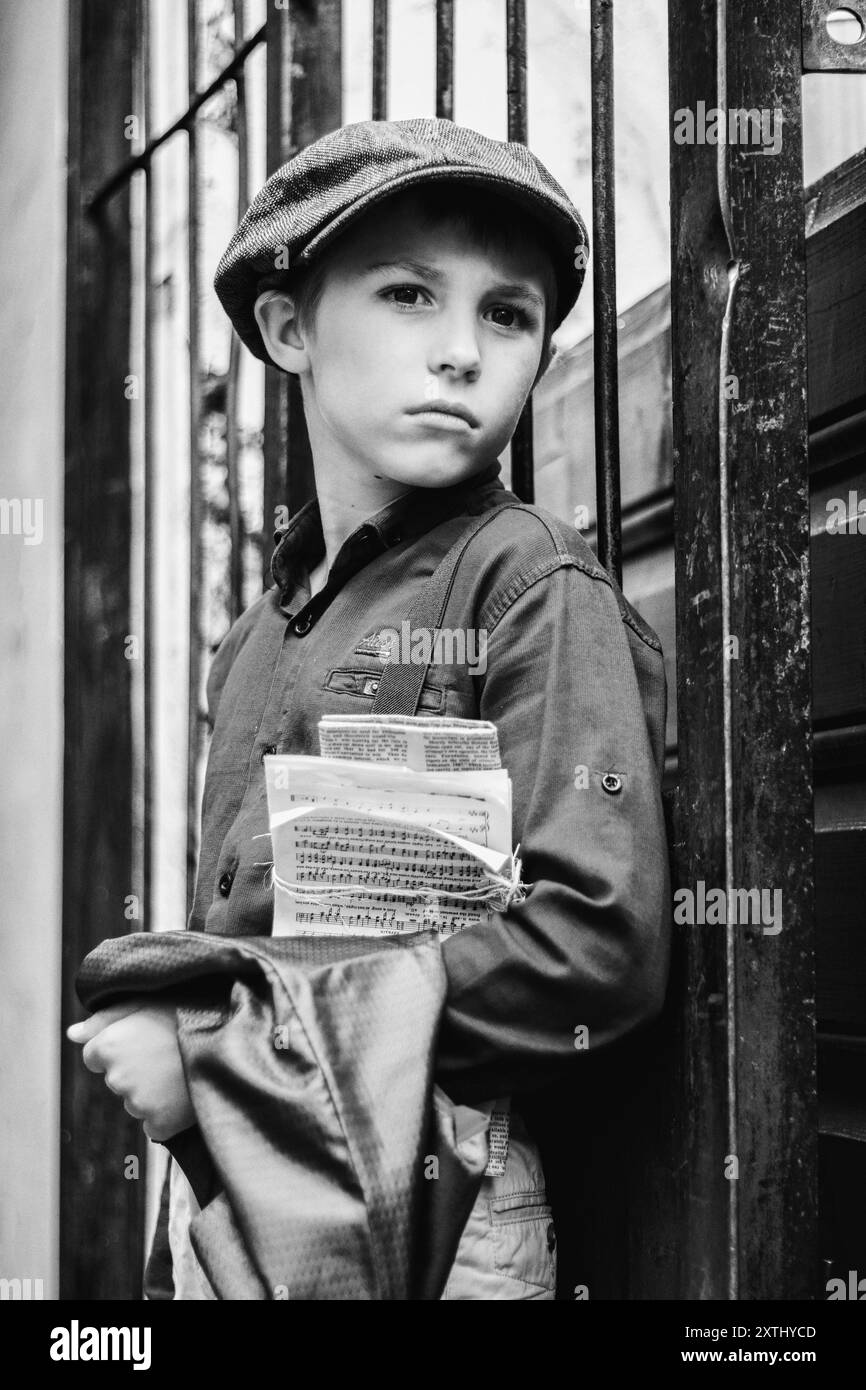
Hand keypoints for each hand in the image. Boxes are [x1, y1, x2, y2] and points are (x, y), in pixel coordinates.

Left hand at [67, 1002, 194, 1141]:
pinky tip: (185, 1092)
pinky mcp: (159, 1124)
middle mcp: (117, 1077)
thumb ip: (103, 1019)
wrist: (229, 1036)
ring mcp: (138, 1104)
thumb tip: (72, 1034)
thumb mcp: (144, 1002)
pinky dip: (167, 1114)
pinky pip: (154, 1125)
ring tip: (182, 1068)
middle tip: (168, 1052)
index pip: (95, 1057)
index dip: (120, 1046)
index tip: (146, 1038)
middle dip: (136, 1069)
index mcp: (108, 1046)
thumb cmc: (187, 1012)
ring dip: (152, 1092)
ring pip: (136, 1102)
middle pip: (117, 1080)